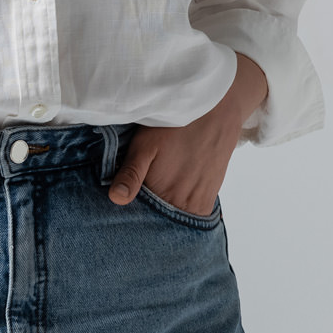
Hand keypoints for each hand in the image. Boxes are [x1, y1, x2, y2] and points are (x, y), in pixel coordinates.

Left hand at [109, 53, 266, 216]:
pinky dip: (180, 211)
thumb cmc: (174, 126)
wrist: (216, 113)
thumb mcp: (145, 144)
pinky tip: (172, 195)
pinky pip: (191, 215)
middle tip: (140, 196)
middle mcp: (180, 204)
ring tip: (157, 193)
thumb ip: (131, 173)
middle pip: (157, 220)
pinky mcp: (208, 199)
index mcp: (160, 192)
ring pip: (174, 219)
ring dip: (164, 212)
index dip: (129, 210)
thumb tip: (116, 199)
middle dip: (146, 214)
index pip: (139, 215)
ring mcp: (196, 203)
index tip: (124, 203)